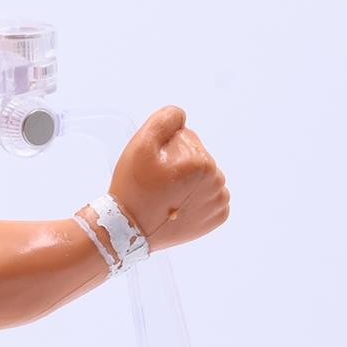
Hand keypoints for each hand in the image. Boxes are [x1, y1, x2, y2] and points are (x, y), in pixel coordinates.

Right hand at [109, 106, 229, 251]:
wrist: (128, 230)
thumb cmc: (133, 187)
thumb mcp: (141, 145)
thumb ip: (165, 120)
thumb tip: (182, 116)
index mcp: (203, 163)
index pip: (186, 138)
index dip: (164, 149)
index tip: (152, 168)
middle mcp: (217, 183)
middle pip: (196, 158)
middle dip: (178, 165)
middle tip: (156, 183)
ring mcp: (218, 203)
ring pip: (203, 177)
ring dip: (188, 181)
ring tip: (167, 195)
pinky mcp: (216, 218)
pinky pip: (209, 197)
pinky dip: (195, 199)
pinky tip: (178, 205)